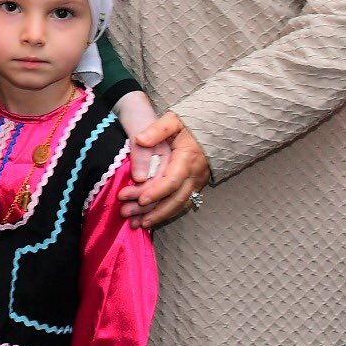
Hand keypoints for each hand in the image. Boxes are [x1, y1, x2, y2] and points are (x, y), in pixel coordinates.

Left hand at [118, 111, 209, 228]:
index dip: (156, 192)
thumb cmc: (191, 124)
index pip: (172, 181)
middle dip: (152, 210)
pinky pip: (183, 204)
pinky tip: (152, 219)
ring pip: (179, 205)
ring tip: (137, 224)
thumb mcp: (174, 120)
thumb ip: (157, 130)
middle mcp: (194, 175)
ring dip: (159, 216)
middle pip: (174, 199)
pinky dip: (168, 213)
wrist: (217, 129)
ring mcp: (197, 182)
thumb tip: (140, 140)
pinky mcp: (196, 186)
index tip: (139, 199)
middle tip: (128, 215)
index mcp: (187, 159)